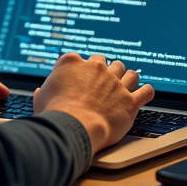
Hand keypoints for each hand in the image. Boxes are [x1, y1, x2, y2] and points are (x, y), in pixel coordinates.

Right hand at [33, 54, 154, 151]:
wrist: (75, 127)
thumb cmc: (55, 114)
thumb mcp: (41, 98)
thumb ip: (43, 91)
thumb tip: (39, 91)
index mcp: (73, 63)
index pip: (81, 59)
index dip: (82, 69)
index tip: (83, 78)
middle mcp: (96, 68)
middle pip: (106, 62)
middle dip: (106, 71)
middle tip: (105, 82)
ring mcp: (115, 83)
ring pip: (129, 72)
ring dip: (127, 78)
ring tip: (126, 84)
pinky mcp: (129, 100)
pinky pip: (146, 91)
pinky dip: (147, 92)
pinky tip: (144, 93)